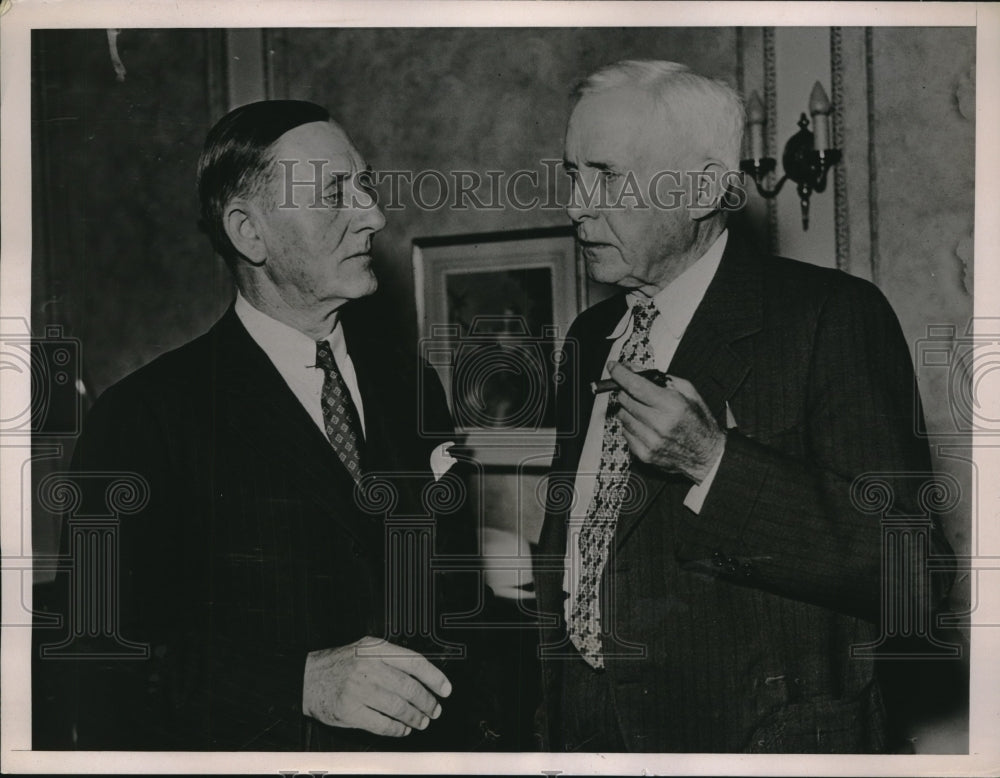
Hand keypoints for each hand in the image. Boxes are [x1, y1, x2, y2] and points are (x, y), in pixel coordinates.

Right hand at [303, 636, 451, 736]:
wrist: (307, 677)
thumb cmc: (339, 664)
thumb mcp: (365, 649)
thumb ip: (390, 657)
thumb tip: (422, 675)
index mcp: (376, 649)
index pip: (414, 662)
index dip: (434, 677)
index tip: (445, 689)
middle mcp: (368, 668)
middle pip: (409, 687)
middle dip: (427, 702)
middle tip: (434, 710)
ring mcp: (358, 690)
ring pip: (398, 707)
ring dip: (414, 717)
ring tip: (421, 721)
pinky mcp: (350, 711)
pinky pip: (381, 724)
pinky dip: (396, 729)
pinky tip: (402, 730)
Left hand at [609, 361, 724, 482]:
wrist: (707, 455)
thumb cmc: (698, 421)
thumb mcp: (687, 391)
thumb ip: (659, 378)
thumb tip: (633, 369)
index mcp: (672, 405)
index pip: (635, 386)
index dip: (620, 374)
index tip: (613, 367)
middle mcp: (660, 424)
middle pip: (625, 399)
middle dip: (627, 391)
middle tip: (638, 392)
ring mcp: (650, 442)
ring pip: (622, 415)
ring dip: (629, 409)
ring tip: (647, 411)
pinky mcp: (644, 455)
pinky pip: (625, 432)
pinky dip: (631, 426)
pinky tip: (646, 426)